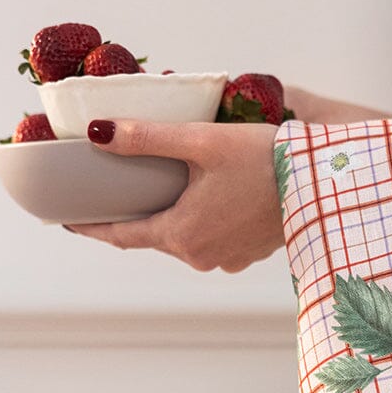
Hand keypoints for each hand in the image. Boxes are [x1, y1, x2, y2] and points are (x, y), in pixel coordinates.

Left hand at [65, 119, 284, 272]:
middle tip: (118, 191)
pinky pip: (213, 239)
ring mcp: (227, 260)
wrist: (323, 187)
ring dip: (174, 217)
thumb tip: (98, 133)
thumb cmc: (265, 160)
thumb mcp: (201, 141)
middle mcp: (201, 256)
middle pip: (155, 234)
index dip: (92, 227)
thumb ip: (146, 138)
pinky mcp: (249, 254)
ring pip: (186, 237)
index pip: (122, 236)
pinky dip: (204, 220)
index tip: (68, 221)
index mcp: (182, 234)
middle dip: (137, 215)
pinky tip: (210, 198)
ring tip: (168, 189)